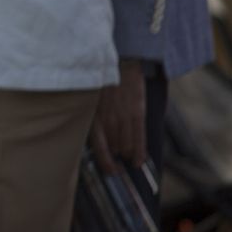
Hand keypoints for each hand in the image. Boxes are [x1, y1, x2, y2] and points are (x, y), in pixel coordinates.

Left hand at [90, 59, 147, 174]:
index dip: (105, 162)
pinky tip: (138, 161)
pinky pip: (139, 137)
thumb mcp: (92, 98)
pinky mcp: (137, 112)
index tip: (111, 171)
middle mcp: (108, 118)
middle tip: (119, 160)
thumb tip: (97, 136)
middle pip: (114, 147)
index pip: (99, 146)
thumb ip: (94, 116)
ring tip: (127, 157)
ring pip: (126, 144)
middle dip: (116, 155)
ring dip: (126, 153)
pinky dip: (139, 151)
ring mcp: (123, 116)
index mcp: (94, 115)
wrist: (121, 61)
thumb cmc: (104, 80)